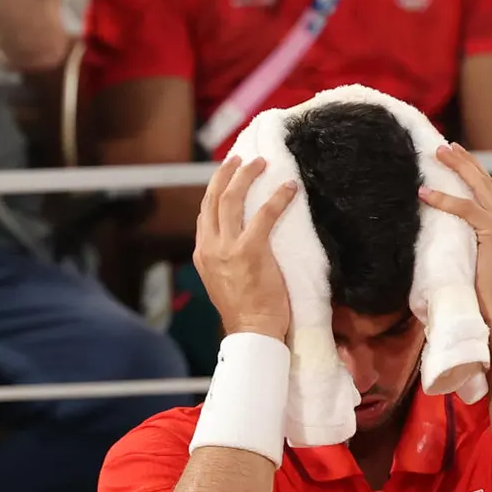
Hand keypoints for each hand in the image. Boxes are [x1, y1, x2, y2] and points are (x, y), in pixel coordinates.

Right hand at [193, 156, 296, 342]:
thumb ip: (224, 259)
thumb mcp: (222, 281)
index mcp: (202, 254)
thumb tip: (238, 242)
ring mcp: (227, 248)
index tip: (227, 174)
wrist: (252, 333)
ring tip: (261, 162)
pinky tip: (289, 187)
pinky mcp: (250, 251)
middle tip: (240, 158)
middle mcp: (209, 247)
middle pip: (213, 199)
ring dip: (246, 176)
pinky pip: (264, 215)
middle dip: (226, 174)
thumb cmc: (245, 312)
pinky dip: (277, 198)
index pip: (205, 213)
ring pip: (231, 199)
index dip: (215, 189)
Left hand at [419, 143, 491, 327]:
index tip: (458, 159)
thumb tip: (447, 240)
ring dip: (458, 167)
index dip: (475, 175)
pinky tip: (425, 192)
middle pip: (488, 183)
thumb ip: (474, 247)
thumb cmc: (488, 300)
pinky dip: (444, 199)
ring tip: (437, 152)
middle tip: (446, 145)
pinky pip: (467, 209)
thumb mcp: (483, 265)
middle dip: (467, 162)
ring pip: (480, 188)